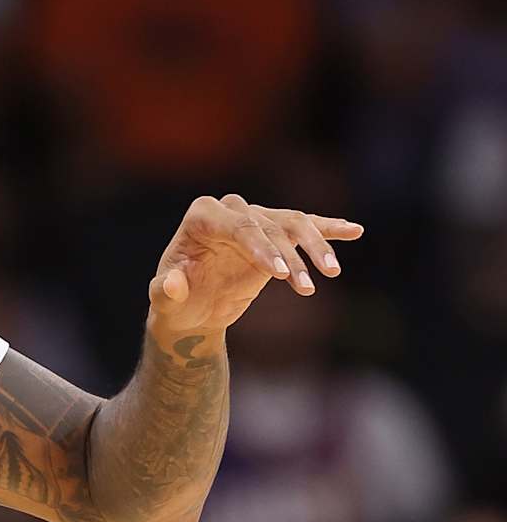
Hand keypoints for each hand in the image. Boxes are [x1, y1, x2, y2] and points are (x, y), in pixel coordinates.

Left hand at [149, 194, 362, 337]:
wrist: (188, 312)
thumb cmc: (174, 304)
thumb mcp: (165, 302)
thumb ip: (165, 293)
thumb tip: (173, 285)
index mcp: (203, 215)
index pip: (240, 227)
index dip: (262, 249)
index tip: (281, 274)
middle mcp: (231, 209)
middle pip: (270, 225)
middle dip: (292, 255)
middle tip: (307, 284)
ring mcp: (255, 219)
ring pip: (293, 225)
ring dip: (315, 248)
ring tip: (332, 272)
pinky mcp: (274, 234)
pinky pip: (305, 227)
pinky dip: (329, 228)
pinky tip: (355, 231)